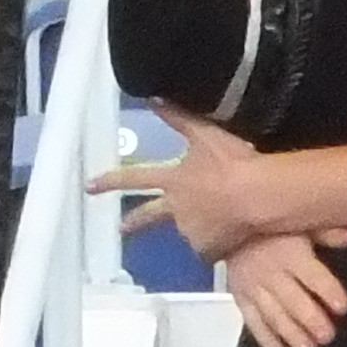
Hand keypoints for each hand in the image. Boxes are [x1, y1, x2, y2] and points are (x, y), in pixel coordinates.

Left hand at [93, 108, 266, 262]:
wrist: (257, 198)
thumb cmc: (233, 163)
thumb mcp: (205, 134)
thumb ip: (177, 117)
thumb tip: (152, 96)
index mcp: (172, 180)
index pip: (134, 179)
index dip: (110, 181)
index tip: (89, 187)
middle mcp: (175, 209)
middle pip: (148, 216)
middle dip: (134, 222)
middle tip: (122, 228)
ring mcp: (190, 232)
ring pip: (190, 229)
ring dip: (201, 223)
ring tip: (226, 215)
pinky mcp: (207, 250)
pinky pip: (211, 248)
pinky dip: (219, 242)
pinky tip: (234, 231)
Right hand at [223, 232, 346, 346]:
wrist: (227, 226)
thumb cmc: (274, 228)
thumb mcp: (302, 225)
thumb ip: (327, 234)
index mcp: (290, 253)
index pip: (311, 274)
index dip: (327, 290)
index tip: (342, 307)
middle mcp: (271, 272)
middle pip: (293, 299)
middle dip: (310, 319)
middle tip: (327, 338)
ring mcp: (254, 288)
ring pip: (274, 315)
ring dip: (291, 335)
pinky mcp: (241, 300)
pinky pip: (253, 323)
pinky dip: (267, 342)